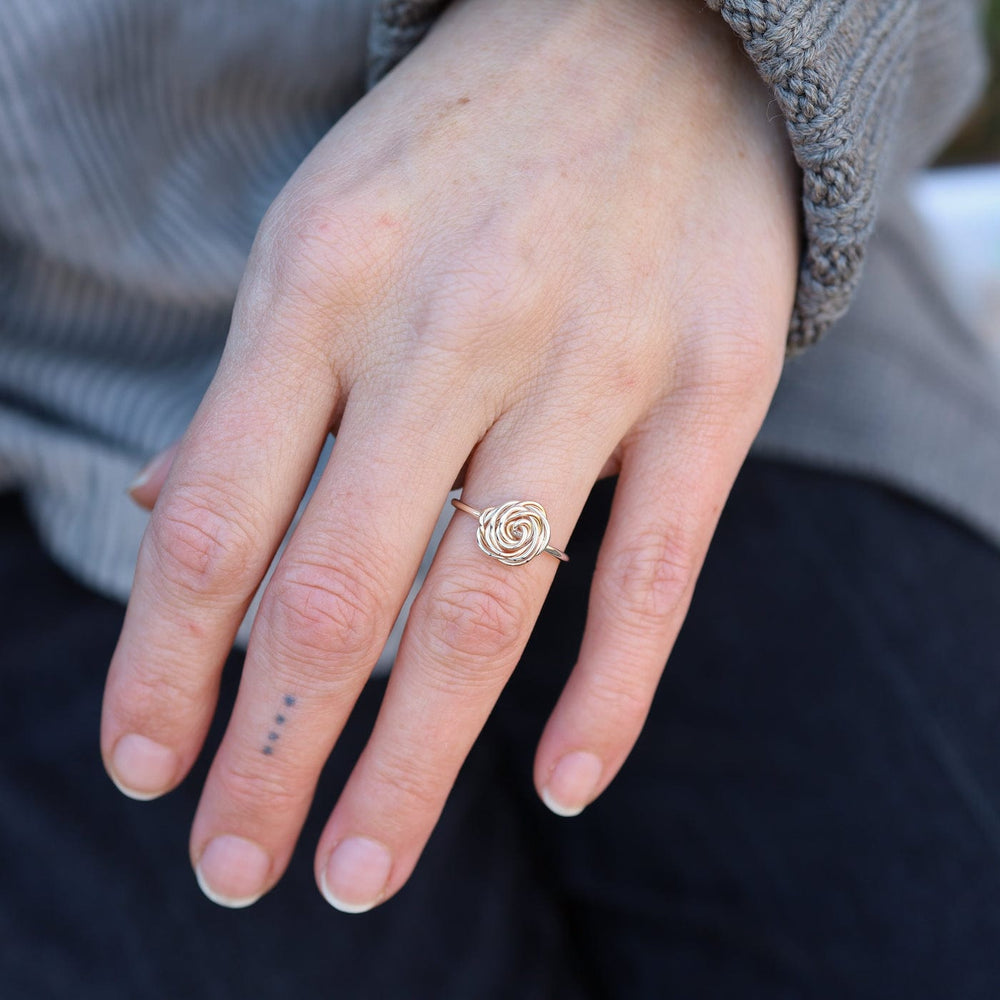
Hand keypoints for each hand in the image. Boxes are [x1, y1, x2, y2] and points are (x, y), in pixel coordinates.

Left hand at [102, 0, 798, 911]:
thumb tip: (168, 528)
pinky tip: (560, 784)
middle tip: (237, 873)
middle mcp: (451, 325)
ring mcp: (593, 358)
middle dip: (274, 755)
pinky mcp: (713, 386)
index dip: (166, 663)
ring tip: (358, 874)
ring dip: (414, 765)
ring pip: (489, 605)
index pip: (218, 516)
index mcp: (325, 279)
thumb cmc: (465, 155)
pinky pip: (658, 572)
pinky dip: (608, 696)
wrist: (655, 38)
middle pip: (340, 591)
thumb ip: (258, 395)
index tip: (144, 772)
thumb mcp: (329, 238)